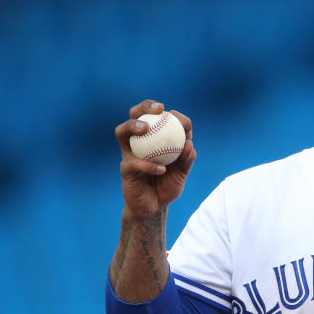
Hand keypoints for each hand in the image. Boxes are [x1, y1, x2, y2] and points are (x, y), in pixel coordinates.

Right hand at [114, 100, 194, 219]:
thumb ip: (187, 159)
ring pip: (122, 132)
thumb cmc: (168, 185)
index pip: (162, 118)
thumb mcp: (182, 172)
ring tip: (145, 128)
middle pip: (136, 115)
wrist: (154, 207)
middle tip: (158, 109)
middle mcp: (140, 141)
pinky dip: (148, 165)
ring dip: (132, 126)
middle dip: (145, 106)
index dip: (173, 115)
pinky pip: (133, 163)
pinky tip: (161, 169)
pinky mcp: (125, 169)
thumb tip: (190, 144)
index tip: (182, 120)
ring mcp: (130, 153)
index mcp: (156, 138)